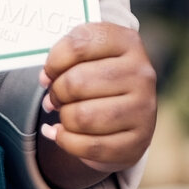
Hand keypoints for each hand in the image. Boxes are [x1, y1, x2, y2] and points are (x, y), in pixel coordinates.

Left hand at [38, 23, 155, 184]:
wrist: (129, 114)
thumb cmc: (100, 78)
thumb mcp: (89, 55)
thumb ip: (65, 57)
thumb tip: (46, 79)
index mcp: (127, 42)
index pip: (79, 45)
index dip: (54, 61)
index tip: (48, 73)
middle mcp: (141, 73)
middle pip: (77, 82)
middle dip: (57, 93)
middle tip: (56, 98)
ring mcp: (143, 109)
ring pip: (82, 117)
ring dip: (64, 119)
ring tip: (65, 115)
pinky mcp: (138, 141)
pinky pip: (91, 146)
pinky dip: (67, 142)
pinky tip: (62, 134)